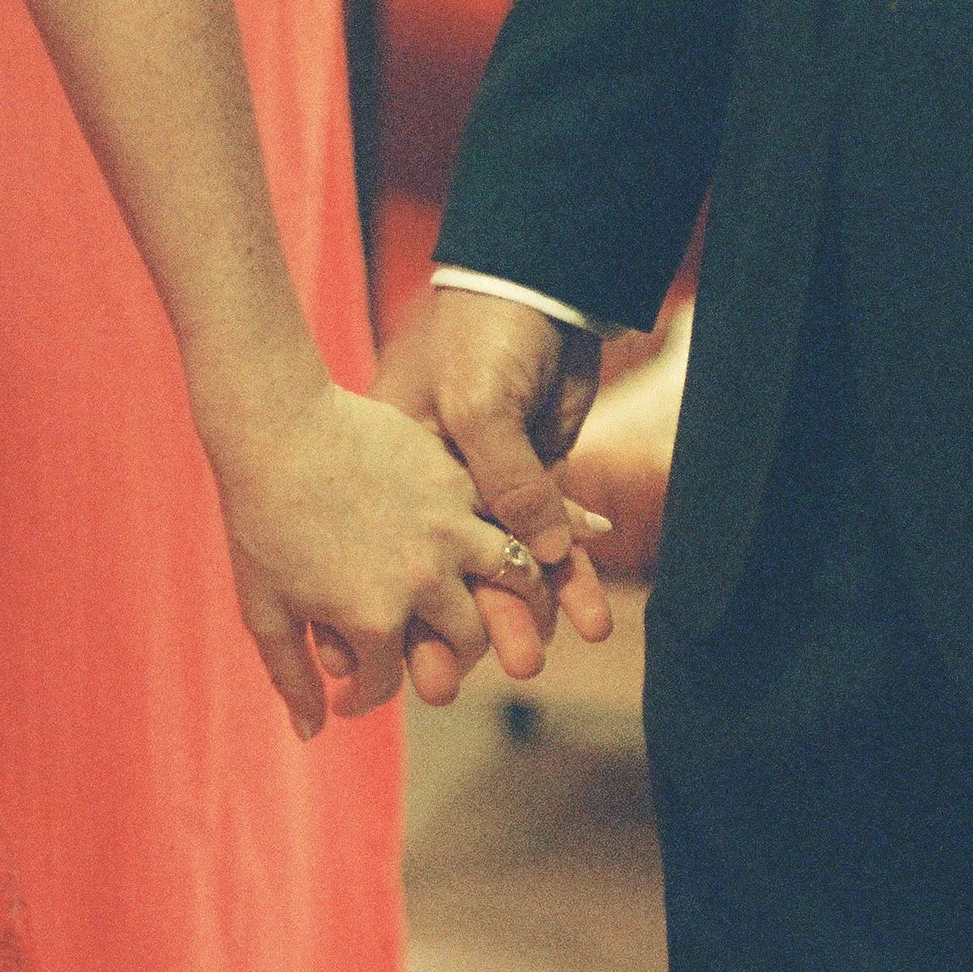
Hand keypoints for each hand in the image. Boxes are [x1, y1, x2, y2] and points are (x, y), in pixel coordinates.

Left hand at [214, 379, 554, 736]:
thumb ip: (291, 677)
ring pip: (513, 580)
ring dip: (517, 599)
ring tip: (510, 606)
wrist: (275, 427)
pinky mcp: (459, 481)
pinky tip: (559, 539)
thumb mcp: (263, 609)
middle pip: (467, 640)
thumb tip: (313, 734)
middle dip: (450, 657)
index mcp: (373, 619)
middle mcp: (423, 581)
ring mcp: (448, 529)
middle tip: (435, 656)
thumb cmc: (259, 520)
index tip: (348, 696)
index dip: (363, 697)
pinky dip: (538, 530)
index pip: (386, 682)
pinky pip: (512, 513)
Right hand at [374, 290, 615, 709]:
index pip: (390, 553)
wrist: (539, 287)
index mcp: (403, 468)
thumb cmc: (486, 337)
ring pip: (504, 564)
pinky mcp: (531, 476)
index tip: (384, 662)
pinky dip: (571, 569)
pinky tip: (588, 612)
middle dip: (454, 629)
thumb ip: (507, 482)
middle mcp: (437, 487)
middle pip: (445, 571)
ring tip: (535, 659)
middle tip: (451, 684)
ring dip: (523, 611)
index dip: (387, 609)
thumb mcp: (481, 406)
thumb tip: (537, 559)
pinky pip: (552, 535)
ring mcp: (485, 484)